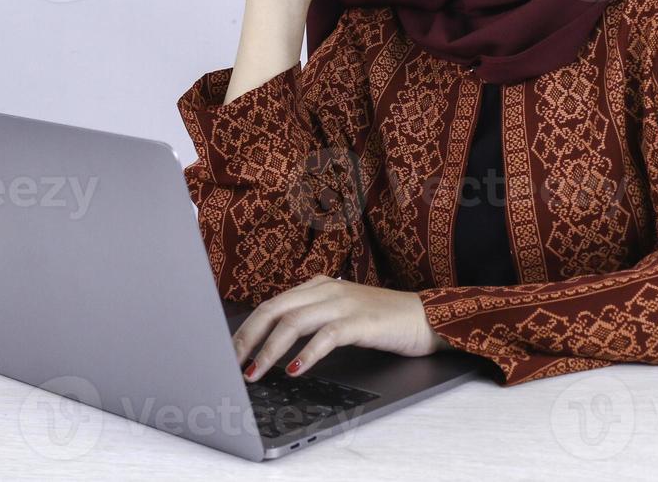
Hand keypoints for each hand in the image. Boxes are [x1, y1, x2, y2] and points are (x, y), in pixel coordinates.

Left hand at [233, 275, 452, 380]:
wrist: (426, 317)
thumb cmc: (383, 320)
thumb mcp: (340, 314)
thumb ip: (312, 320)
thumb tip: (275, 344)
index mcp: (318, 286)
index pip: (271, 304)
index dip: (246, 328)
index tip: (231, 352)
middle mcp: (326, 290)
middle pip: (274, 309)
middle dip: (248, 338)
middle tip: (232, 364)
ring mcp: (344, 303)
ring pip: (294, 322)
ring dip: (269, 350)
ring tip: (255, 372)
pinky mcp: (361, 321)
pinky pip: (326, 336)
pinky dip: (307, 354)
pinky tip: (295, 370)